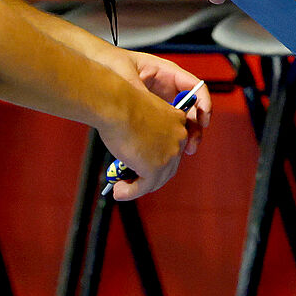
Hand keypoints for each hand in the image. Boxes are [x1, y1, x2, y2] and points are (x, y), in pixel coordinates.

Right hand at [96, 77, 195, 201]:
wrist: (117, 105)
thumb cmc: (122, 104)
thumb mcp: (140, 114)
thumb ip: (145, 131)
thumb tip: (134, 151)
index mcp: (177, 120)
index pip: (172, 145)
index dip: (158, 158)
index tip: (142, 165)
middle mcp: (179, 137)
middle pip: (168, 166)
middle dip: (149, 176)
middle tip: (131, 180)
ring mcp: (170, 154)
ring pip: (157, 179)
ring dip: (138, 187)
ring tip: (120, 189)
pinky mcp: (156, 167)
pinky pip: (145, 186)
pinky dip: (131, 192)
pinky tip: (119, 192)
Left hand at [100, 49, 211, 142]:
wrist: (96, 66)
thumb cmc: (112, 63)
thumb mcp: (126, 75)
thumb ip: (139, 91)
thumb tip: (147, 107)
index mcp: (167, 73)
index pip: (196, 87)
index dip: (204, 104)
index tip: (204, 119)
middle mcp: (168, 87)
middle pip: (191, 109)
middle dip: (195, 129)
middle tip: (190, 145)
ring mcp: (160, 101)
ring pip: (181, 122)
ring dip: (183, 138)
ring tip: (180, 153)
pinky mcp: (151, 113)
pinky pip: (165, 128)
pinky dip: (166, 141)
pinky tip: (160, 150)